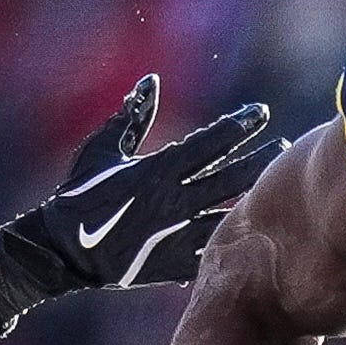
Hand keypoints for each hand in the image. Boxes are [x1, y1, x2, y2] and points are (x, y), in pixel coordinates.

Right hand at [15, 75, 284, 292]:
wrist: (62, 252)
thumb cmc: (79, 195)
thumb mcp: (102, 150)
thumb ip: (131, 117)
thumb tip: (150, 81)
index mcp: (159, 170)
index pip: (210, 142)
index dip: (238, 125)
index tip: (259, 112)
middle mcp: (173, 200)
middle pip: (231, 178)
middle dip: (259, 161)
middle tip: (282, 147)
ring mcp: (177, 234)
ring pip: (228, 213)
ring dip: (254, 198)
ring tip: (274, 186)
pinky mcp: (173, 263)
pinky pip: (212, 252)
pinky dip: (233, 243)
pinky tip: (258, 232)